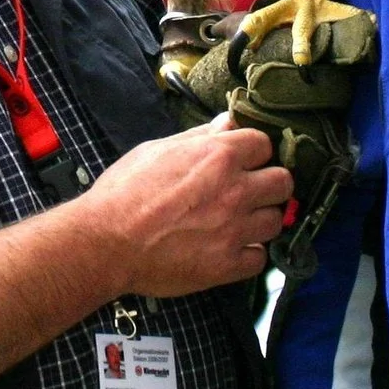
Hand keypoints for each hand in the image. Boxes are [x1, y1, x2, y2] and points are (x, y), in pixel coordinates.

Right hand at [82, 115, 288, 296]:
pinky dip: (248, 255)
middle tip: (250, 192)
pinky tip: (230, 249)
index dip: (253, 152)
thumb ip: (198, 138)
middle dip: (268, 184)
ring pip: (275, 221)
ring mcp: (235, 230)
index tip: (244, 161)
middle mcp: (235, 190)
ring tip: (237, 223)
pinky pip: (260, 259)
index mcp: (218, 156)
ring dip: (258, 221)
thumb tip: (226, 123)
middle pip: (283, 182)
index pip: (264, 144)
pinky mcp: (228, 265)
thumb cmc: (124, 192)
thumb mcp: (156, 150)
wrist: (105, 242)